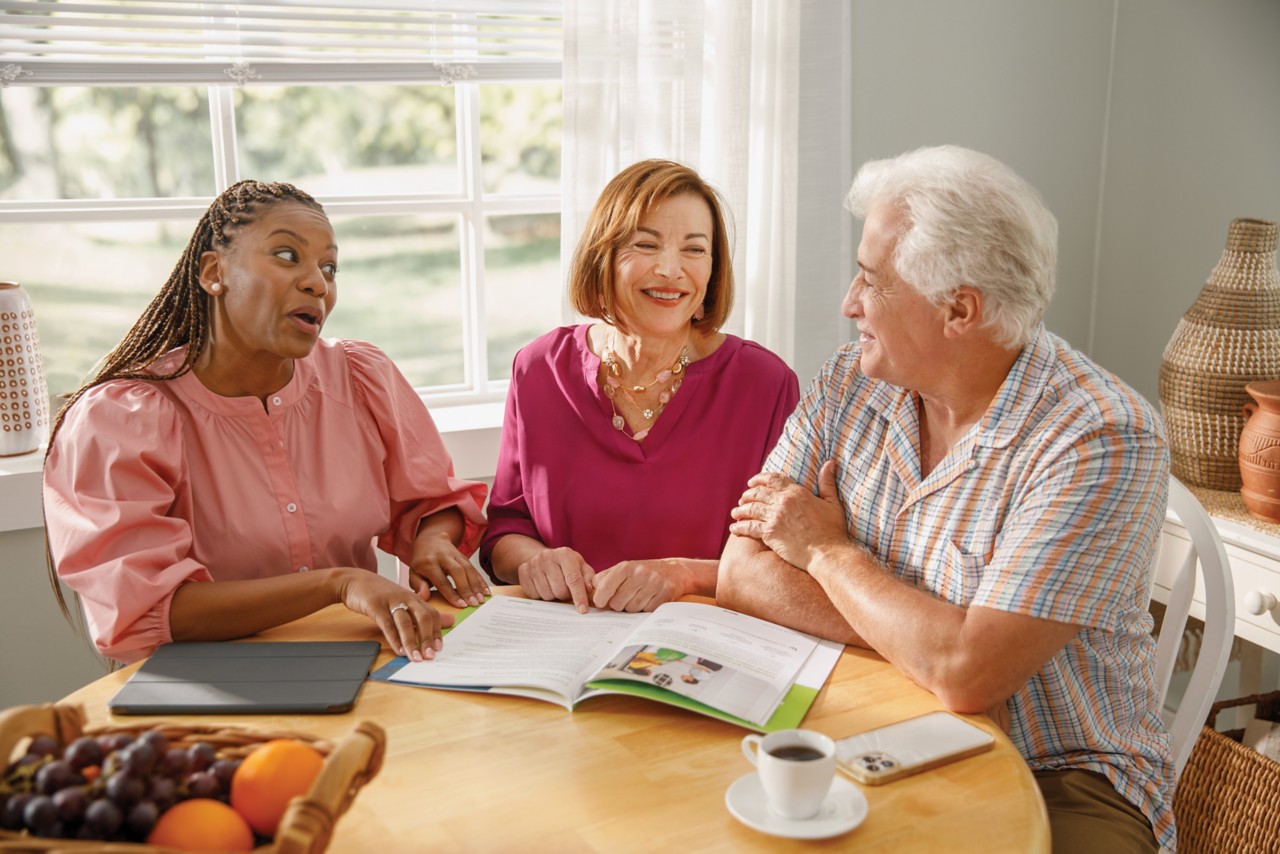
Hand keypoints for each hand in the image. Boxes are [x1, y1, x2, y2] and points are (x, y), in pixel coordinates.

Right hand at [338, 571, 453, 661]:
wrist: (355, 581)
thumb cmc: (382, 594)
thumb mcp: (406, 602)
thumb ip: (426, 613)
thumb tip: (451, 621)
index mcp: (414, 598)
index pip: (432, 614)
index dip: (437, 632)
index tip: (439, 648)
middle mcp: (406, 598)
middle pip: (422, 617)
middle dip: (428, 638)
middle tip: (430, 656)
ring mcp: (391, 601)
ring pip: (405, 622)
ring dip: (412, 641)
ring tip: (416, 658)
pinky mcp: (376, 606)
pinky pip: (387, 623)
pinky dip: (394, 638)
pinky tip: (398, 650)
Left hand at [408, 535, 489, 607]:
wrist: (430, 540)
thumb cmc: (421, 561)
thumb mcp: (413, 572)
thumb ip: (417, 585)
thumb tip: (424, 596)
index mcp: (429, 563)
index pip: (441, 580)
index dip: (451, 593)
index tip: (460, 605)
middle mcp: (443, 557)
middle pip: (458, 572)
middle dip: (467, 589)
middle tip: (474, 603)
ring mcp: (455, 555)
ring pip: (468, 568)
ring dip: (476, 584)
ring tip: (481, 599)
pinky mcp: (463, 556)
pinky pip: (473, 568)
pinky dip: (480, 580)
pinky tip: (485, 591)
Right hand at [516, 547, 595, 612]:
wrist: (544, 558)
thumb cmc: (567, 565)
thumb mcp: (581, 567)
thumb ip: (588, 577)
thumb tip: (588, 589)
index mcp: (564, 554)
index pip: (573, 579)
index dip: (579, 596)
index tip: (582, 610)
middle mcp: (547, 556)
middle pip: (559, 590)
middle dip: (565, 595)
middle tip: (566, 590)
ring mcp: (533, 564)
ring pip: (547, 595)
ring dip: (553, 596)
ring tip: (554, 587)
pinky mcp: (523, 572)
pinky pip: (534, 595)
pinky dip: (541, 595)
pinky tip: (544, 586)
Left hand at [592, 560, 686, 611]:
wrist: (674, 571)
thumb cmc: (642, 573)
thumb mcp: (624, 570)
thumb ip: (605, 578)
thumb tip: (589, 591)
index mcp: (626, 567)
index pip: (605, 587)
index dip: (600, 599)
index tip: (600, 603)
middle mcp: (640, 573)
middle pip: (618, 603)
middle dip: (619, 605)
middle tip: (624, 599)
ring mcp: (654, 583)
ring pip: (632, 609)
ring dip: (632, 608)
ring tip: (637, 598)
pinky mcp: (665, 593)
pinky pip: (647, 611)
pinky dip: (645, 609)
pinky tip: (649, 600)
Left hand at [728, 460, 848, 570]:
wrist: (826, 553)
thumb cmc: (832, 530)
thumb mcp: (832, 502)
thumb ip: (827, 482)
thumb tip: (829, 463)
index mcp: (796, 492)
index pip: (772, 479)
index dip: (759, 479)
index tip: (751, 482)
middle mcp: (783, 502)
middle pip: (758, 493)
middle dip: (747, 495)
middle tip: (742, 499)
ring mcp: (774, 517)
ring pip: (750, 509)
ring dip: (740, 510)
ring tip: (735, 513)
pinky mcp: (769, 533)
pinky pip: (749, 527)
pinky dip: (739, 527)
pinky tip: (734, 529)